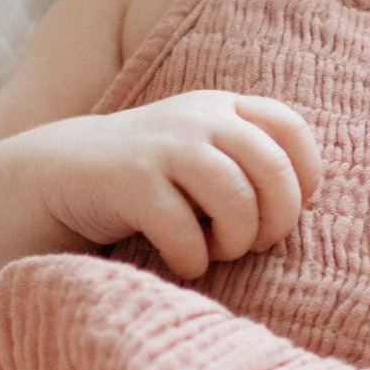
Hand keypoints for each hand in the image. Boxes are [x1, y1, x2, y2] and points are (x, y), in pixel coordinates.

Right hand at [25, 92, 321, 280]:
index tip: (286, 211)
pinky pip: (184, 230)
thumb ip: (249, 159)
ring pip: (236, 198)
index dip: (304, 177)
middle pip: (273, 170)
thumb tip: (306, 200)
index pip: (291, 130)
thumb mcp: (202, 151)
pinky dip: (192, 259)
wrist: (63, 174)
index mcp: (223, 106)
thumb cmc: (151, 177)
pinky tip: (182, 262)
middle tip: (255, 244)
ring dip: (236, 240)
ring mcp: (164, 145)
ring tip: (218, 253)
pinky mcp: (131, 179)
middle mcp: (199, 117)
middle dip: (275, 221)